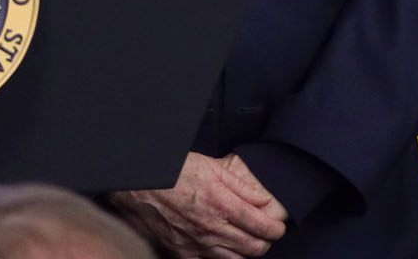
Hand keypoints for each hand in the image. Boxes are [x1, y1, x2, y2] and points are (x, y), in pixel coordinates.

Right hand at [108, 152, 287, 257]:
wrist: (138, 186)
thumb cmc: (173, 172)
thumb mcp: (211, 167)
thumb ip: (241, 186)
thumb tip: (264, 200)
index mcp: (221, 204)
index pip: (262, 227)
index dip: (276, 230)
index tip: (278, 228)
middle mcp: (211, 229)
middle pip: (253, 248)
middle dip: (265, 242)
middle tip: (265, 234)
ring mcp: (197, 244)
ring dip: (245, 252)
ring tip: (245, 240)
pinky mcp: (182, 253)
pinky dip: (220, 258)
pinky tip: (221, 248)